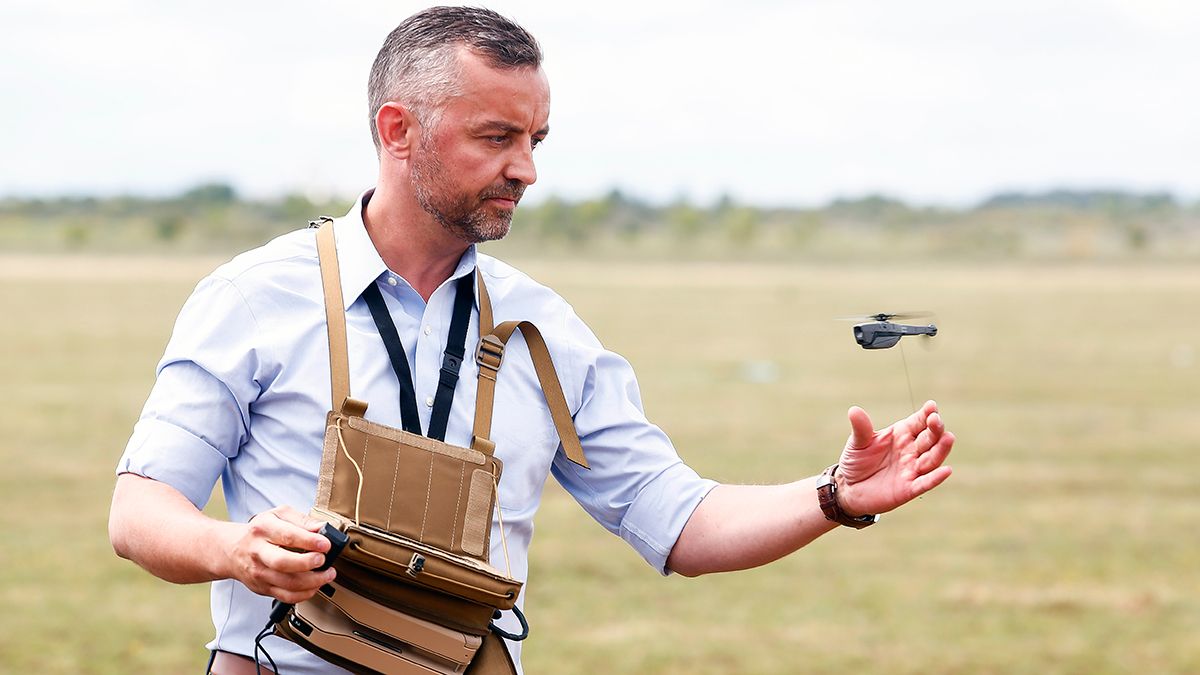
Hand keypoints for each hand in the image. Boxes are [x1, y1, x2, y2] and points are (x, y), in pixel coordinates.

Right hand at [222, 505, 336, 603]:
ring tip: (327, 574)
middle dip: (307, 563)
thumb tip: (322, 528)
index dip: (310, 541)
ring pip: (287, 584)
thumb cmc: (260, 531)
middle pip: (283, 562)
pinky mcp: (263, 588)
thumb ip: (301, 520)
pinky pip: (286, 597)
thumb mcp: (278, 515)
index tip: (326, 544)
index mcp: (263, 529)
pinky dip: (304, 594)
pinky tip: (315, 586)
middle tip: (323, 560)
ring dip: (312, 582)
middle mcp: (258, 552)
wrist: (233, 550)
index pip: (288, 536)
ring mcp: (260, 572)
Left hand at [834, 400, 953, 516]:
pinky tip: (946, 470)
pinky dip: (935, 478)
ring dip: (940, 449)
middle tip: (936, 420)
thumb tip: (854, 410)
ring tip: (949, 438)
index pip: (918, 422)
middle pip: (929, 438)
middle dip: (935, 429)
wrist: (850, 488)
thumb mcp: (857, 443)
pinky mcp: (909, 489)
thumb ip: (861, 428)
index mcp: (902, 434)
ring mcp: (912, 469)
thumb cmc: (857, 461)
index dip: (926, 414)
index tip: (932, 406)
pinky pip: (925, 482)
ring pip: (931, 459)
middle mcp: (911, 450)